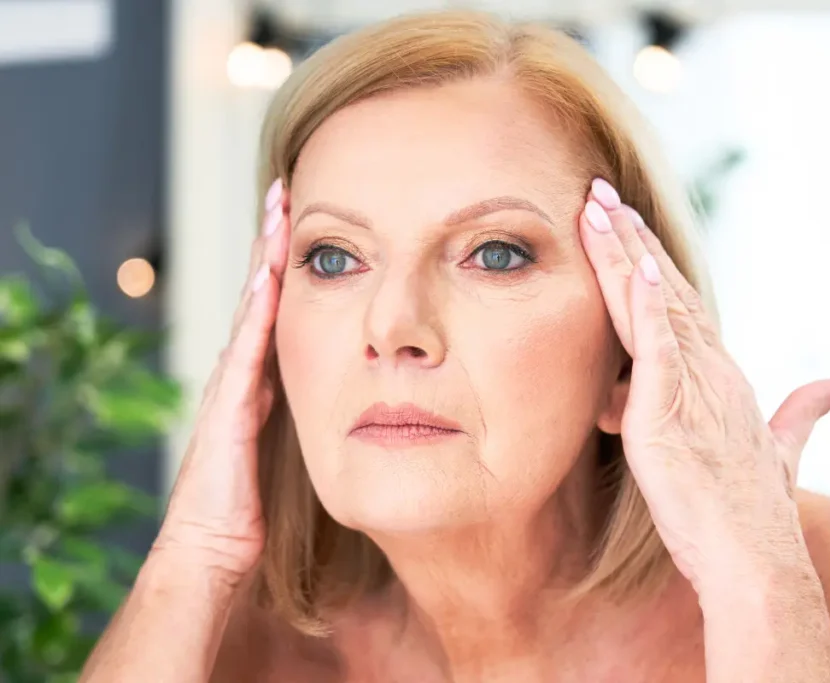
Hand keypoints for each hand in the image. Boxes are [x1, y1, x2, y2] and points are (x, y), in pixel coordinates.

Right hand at [153, 179, 290, 579]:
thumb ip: (308, 411)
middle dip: (274, 243)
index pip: (276, 308)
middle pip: (261, 294)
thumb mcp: (291, 444)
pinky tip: (271, 276)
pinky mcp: (228, 407)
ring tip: (278, 210)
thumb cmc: (252, 504)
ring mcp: (230, 385)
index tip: (308, 220)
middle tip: (288, 190)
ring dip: (266, 259)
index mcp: (260, 379)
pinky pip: (246, 350)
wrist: (213, 548)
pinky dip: (258, 311)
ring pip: (252, 309)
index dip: (290, 265)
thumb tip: (353, 390)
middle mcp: (241, 373)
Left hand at [579, 178, 829, 582]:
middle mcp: (712, 371)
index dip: (656, 264)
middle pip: (666, 292)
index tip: (630, 226)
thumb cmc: (754, 513)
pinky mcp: (672, 412)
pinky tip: (638, 270)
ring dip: (625, 255)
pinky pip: (659, 348)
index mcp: (724, 378)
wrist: (756, 558)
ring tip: (598, 208)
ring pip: (655, 306)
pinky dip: (648, 307)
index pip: (684, 307)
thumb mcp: (778, 452)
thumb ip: (805, 412)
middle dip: (632, 240)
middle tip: (602, 194)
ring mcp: (694, 387)